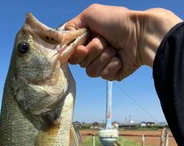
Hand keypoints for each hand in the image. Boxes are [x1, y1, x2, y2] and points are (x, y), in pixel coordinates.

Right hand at [65, 4, 181, 80]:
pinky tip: (120, 57)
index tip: (82, 48)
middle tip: (104, 41)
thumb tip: (62, 40)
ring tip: (114, 48)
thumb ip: (72, 25)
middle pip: (81, 63)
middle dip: (92, 51)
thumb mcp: (90, 14)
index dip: (76, 53)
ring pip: (91, 71)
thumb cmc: (117, 22)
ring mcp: (102, 64)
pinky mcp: (111, 74)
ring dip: (103, 57)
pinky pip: (104, 75)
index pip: (72, 53)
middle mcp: (93, 53)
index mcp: (87, 40)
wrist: (139, 34)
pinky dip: (112, 64)